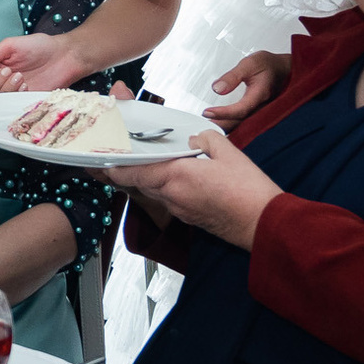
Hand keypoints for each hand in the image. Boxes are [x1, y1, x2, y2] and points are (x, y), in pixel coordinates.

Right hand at [0, 33, 93, 98]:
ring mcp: (10, 96)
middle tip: (8, 71)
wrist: (66, 56)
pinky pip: (10, 108)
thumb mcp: (10, 46)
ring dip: (4, 90)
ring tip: (20, 76)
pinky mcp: (23, 104)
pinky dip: (15, 97)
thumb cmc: (39, 47)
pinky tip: (27, 86)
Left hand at [96, 128, 281, 249]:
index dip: (112, 164)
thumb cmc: (249, 193)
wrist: (264, 225)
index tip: (99, 158)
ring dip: (146, 177)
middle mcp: (172, 196)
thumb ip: (205, 139)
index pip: (132, 171)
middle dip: (128, 167)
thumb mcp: (228, 152)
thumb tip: (195, 138)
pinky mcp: (190, 217)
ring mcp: (180, 209)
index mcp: (176, 176)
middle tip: (120, 154)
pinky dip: (164, 187)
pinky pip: (168, 199)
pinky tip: (173, 177)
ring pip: (153, 190)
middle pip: (139, 181)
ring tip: (145, 161)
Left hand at [203, 51, 289, 130]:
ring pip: (242, 126)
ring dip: (225, 128)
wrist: (285, 69)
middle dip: (220, 125)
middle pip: (239, 123)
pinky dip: (231, 125)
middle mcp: (262, 108)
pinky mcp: (258, 114)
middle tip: (202, 125)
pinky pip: (244, 123)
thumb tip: (217, 88)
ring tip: (208, 126)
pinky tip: (221, 125)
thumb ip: (233, 76)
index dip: (223, 113)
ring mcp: (261, 113)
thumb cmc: (269, 66)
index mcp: (260, 95)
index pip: (239, 110)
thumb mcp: (250, 64)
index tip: (207, 113)